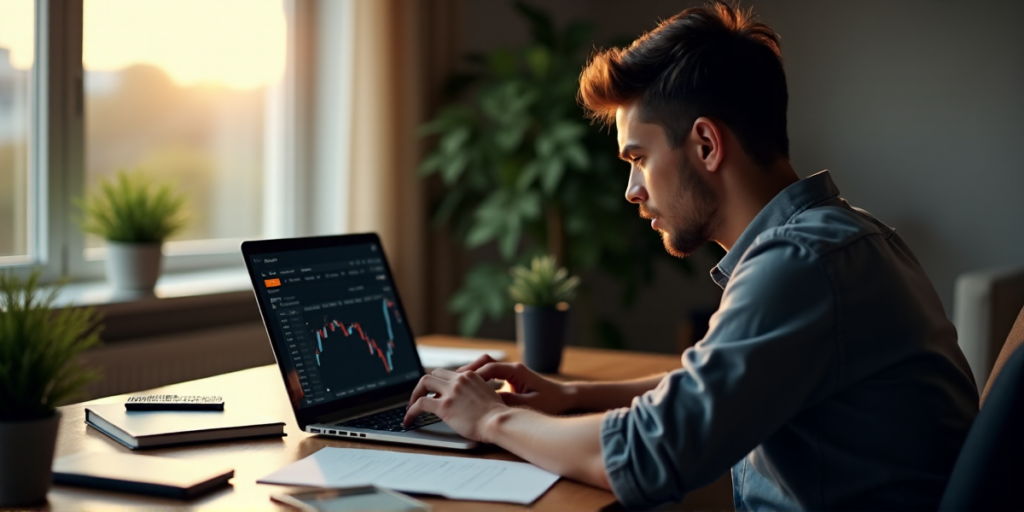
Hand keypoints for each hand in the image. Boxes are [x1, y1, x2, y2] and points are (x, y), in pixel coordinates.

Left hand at [403, 368, 505, 441]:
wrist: (498, 421)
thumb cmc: (497, 414)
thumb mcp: (489, 394)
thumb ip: (476, 391)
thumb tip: (470, 399)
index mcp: (469, 376)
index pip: (447, 373)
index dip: (438, 382)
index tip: (434, 391)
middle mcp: (458, 380)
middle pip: (433, 374)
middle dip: (424, 386)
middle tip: (419, 397)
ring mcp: (450, 392)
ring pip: (423, 383)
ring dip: (415, 394)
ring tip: (410, 407)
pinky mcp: (444, 406)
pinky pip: (420, 404)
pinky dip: (411, 411)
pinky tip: (409, 419)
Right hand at [456, 355, 575, 414]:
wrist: (564, 398)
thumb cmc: (551, 401)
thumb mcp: (531, 404)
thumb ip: (510, 402)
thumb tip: (490, 402)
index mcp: (517, 371)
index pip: (490, 368)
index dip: (474, 375)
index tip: (461, 384)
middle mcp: (512, 368)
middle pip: (484, 362)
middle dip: (467, 371)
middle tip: (452, 381)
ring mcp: (511, 372)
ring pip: (485, 367)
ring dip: (471, 374)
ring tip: (457, 385)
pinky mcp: (510, 379)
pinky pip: (490, 374)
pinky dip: (478, 379)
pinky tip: (470, 390)